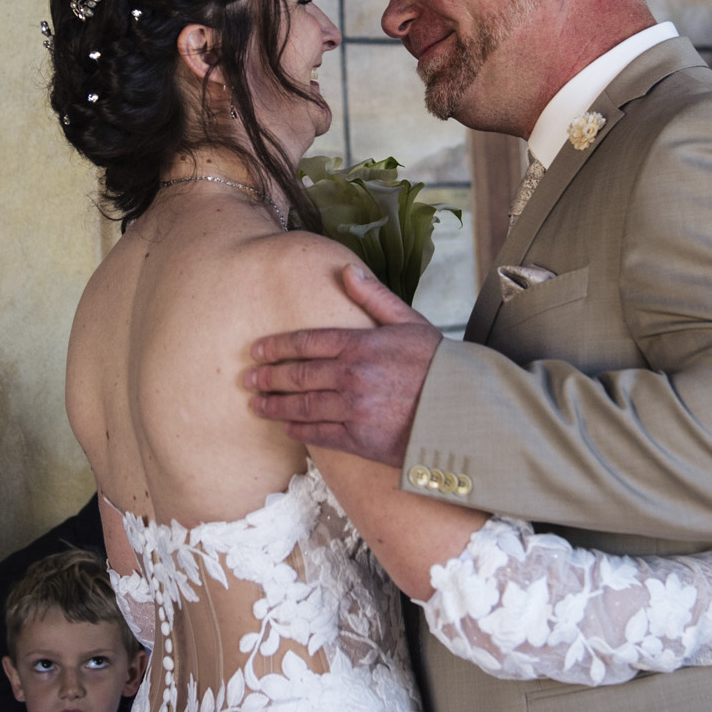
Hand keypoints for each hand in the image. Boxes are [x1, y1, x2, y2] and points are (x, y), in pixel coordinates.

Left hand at [245, 263, 440, 468]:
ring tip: (257, 404)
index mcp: (361, 344)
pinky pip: (320, 434)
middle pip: (298, 375)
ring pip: (303, 406)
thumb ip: (374, 298)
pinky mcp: (360, 439)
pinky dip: (299, 430)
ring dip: (275, 405)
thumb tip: (346, 271)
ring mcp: (354, 409)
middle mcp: (352, 376)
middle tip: (248, 379)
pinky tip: (287, 427)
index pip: (307, 342)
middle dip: (269, 377)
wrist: (464, 412)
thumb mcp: (410, 323)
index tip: (258, 350)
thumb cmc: (439, 365)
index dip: (278, 346)